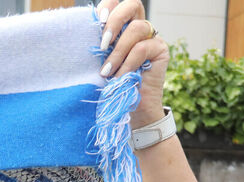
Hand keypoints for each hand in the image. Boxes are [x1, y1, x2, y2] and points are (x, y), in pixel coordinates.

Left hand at [95, 0, 168, 124]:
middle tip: (103, 44)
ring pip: (137, 28)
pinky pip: (142, 48)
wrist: (128, 108)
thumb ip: (98, 46)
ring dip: (118, 51)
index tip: (96, 22)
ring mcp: (151, 37)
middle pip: (133, 4)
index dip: (107, 6)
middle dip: (115, 21)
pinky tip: (120, 77)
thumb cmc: (110, 86)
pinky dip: (128, 63)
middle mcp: (138, 28)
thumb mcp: (99, 62)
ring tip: (107, 72)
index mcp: (121, 26)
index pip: (117, 3)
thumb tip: (83, 32)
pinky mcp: (160, 50)